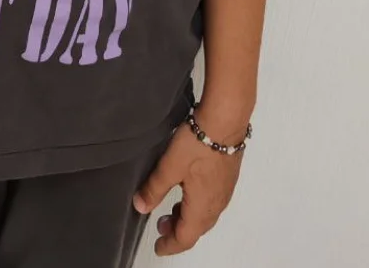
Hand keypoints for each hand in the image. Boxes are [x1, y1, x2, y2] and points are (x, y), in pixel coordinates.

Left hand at [133, 119, 243, 255]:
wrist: (225, 120)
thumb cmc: (199, 143)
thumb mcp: (169, 166)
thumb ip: (154, 188)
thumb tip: (140, 206)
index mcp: (201, 207)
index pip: (185, 237)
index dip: (170, 245)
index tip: (159, 247)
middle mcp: (216, 204)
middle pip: (197, 229)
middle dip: (178, 232)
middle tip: (161, 226)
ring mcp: (224, 191)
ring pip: (205, 215)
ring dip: (188, 218)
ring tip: (172, 208)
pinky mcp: (227, 177)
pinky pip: (212, 202)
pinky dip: (197, 205)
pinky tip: (188, 190)